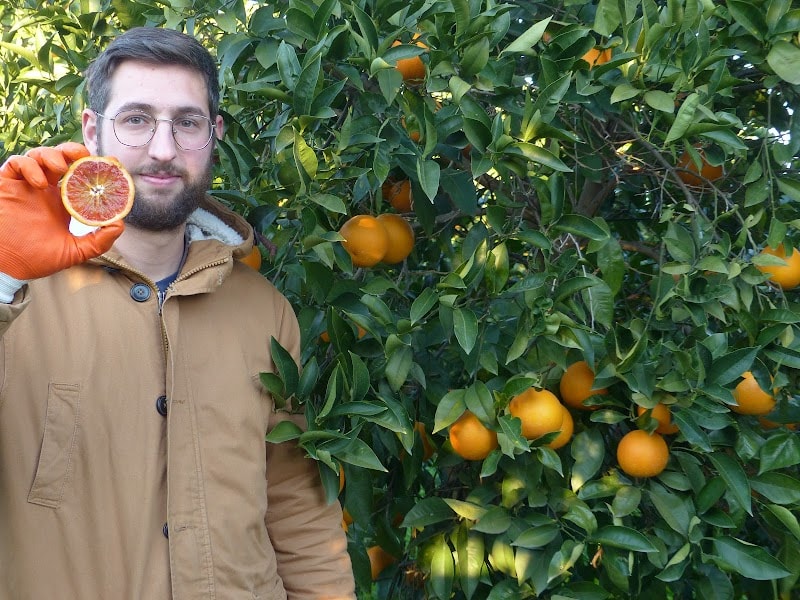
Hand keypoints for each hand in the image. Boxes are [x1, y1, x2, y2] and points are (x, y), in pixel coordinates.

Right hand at [0, 142, 124, 279]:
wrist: (5, 267)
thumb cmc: (35, 260)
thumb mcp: (74, 252)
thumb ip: (98, 242)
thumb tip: (118, 225)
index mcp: (63, 202)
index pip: (81, 177)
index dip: (94, 167)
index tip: (109, 163)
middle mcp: (46, 190)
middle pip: (61, 159)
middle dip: (73, 152)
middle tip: (83, 156)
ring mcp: (26, 185)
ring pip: (40, 156)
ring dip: (52, 155)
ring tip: (61, 168)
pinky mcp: (6, 185)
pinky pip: (16, 163)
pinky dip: (29, 166)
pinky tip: (40, 182)